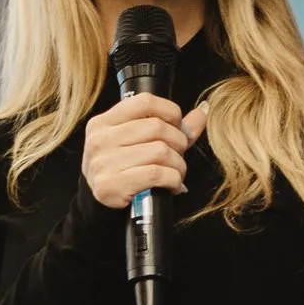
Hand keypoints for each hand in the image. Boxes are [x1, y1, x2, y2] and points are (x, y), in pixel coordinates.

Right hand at [82, 96, 208, 210]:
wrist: (102, 203)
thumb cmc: (126, 168)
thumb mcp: (143, 141)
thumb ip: (173, 126)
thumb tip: (203, 110)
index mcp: (104, 122)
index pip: (145, 102)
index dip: (170, 112)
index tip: (177, 127)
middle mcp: (100, 139)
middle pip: (158, 127)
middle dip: (178, 143)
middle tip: (178, 156)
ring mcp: (102, 162)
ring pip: (161, 151)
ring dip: (178, 165)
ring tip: (175, 173)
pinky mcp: (110, 185)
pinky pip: (157, 174)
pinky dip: (173, 180)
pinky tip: (171, 185)